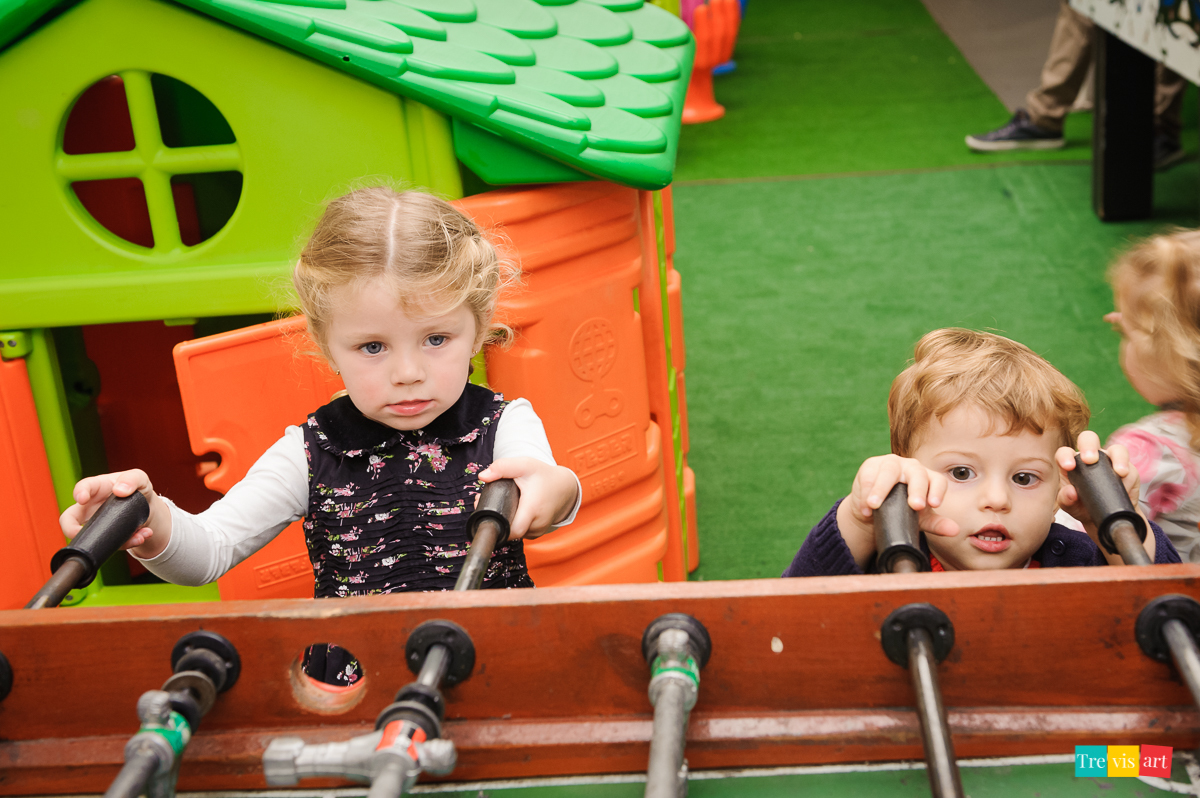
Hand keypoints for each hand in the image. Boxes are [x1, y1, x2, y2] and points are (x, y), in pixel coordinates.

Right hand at [59, 469, 170, 557]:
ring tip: (137, 536)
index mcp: (97, 487)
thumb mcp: (140, 478)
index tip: (82, 499)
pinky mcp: (105, 536)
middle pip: (69, 518)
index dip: (79, 492)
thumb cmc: (137, 487)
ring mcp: (96, 523)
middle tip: (80, 533)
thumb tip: (120, 490)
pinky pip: (111, 544)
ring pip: (90, 537)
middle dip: (70, 528)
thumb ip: (132, 479)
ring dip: (113, 540)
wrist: (147, 506)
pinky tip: (141, 536)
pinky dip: (128, 542)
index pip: (83, 487)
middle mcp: (91, 506)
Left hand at [478, 458, 578, 539]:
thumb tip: (483, 476)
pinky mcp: (537, 533)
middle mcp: (537, 524)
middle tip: (486, 503)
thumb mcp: (525, 465)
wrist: (564, 488)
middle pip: (509, 532)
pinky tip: (511, 511)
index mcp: (532, 509)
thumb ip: (503, 467)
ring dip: (505, 522)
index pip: (512, 530)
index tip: (487, 513)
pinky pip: (520, 532)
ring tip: (501, 505)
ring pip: (514, 533)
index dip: (498, 526)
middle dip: (496, 520)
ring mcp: (538, 531)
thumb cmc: (544, 476)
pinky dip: (513, 524)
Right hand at [837, 455, 957, 568]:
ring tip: (875, 505)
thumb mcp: (919, 519)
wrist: (874, 511)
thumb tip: (954, 530)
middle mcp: (912, 467)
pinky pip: (869, 477)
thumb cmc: (901, 511)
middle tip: (915, 506)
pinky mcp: (871, 466)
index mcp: (928, 478)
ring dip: (882, 489)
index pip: (937, 480)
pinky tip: (865, 508)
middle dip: (917, 489)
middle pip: (917, 473)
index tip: (934, 505)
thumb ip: (936, 524)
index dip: (938, 491)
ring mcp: (891, 463)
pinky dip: (866, 493)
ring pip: (889, 471)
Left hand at [1055, 431, 1153, 562]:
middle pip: (1089, 439)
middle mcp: (1091, 458)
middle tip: (1090, 460)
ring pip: (1117, 449)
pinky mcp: (1129, 471)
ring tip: (1120, 472)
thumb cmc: (1082, 507)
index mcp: (1072, 463)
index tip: (1069, 466)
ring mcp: (1111, 462)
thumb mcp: (1071, 506)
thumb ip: (1066, 500)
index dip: (1065, 456)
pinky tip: (1126, 487)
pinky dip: (1129, 478)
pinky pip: (1131, 470)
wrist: (1104, 518)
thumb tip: (1071, 492)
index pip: (1065, 452)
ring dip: (1119, 458)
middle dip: (1089, 446)